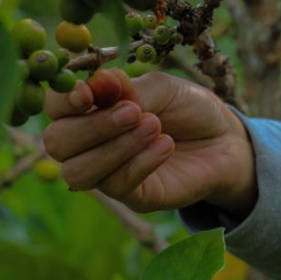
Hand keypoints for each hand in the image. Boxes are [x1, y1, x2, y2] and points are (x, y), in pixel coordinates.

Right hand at [42, 68, 256, 216]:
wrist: (226, 140)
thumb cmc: (189, 109)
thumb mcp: (163, 87)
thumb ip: (129, 87)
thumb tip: (98, 82)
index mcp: (91, 109)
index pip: (55, 107)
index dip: (63, 101)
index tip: (89, 94)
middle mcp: (90, 144)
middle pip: (57, 143)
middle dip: (92, 127)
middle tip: (134, 112)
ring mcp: (108, 173)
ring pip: (78, 172)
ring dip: (114, 148)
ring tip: (154, 126)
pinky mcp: (133, 196)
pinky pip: (117, 186)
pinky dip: (140, 162)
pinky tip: (165, 145)